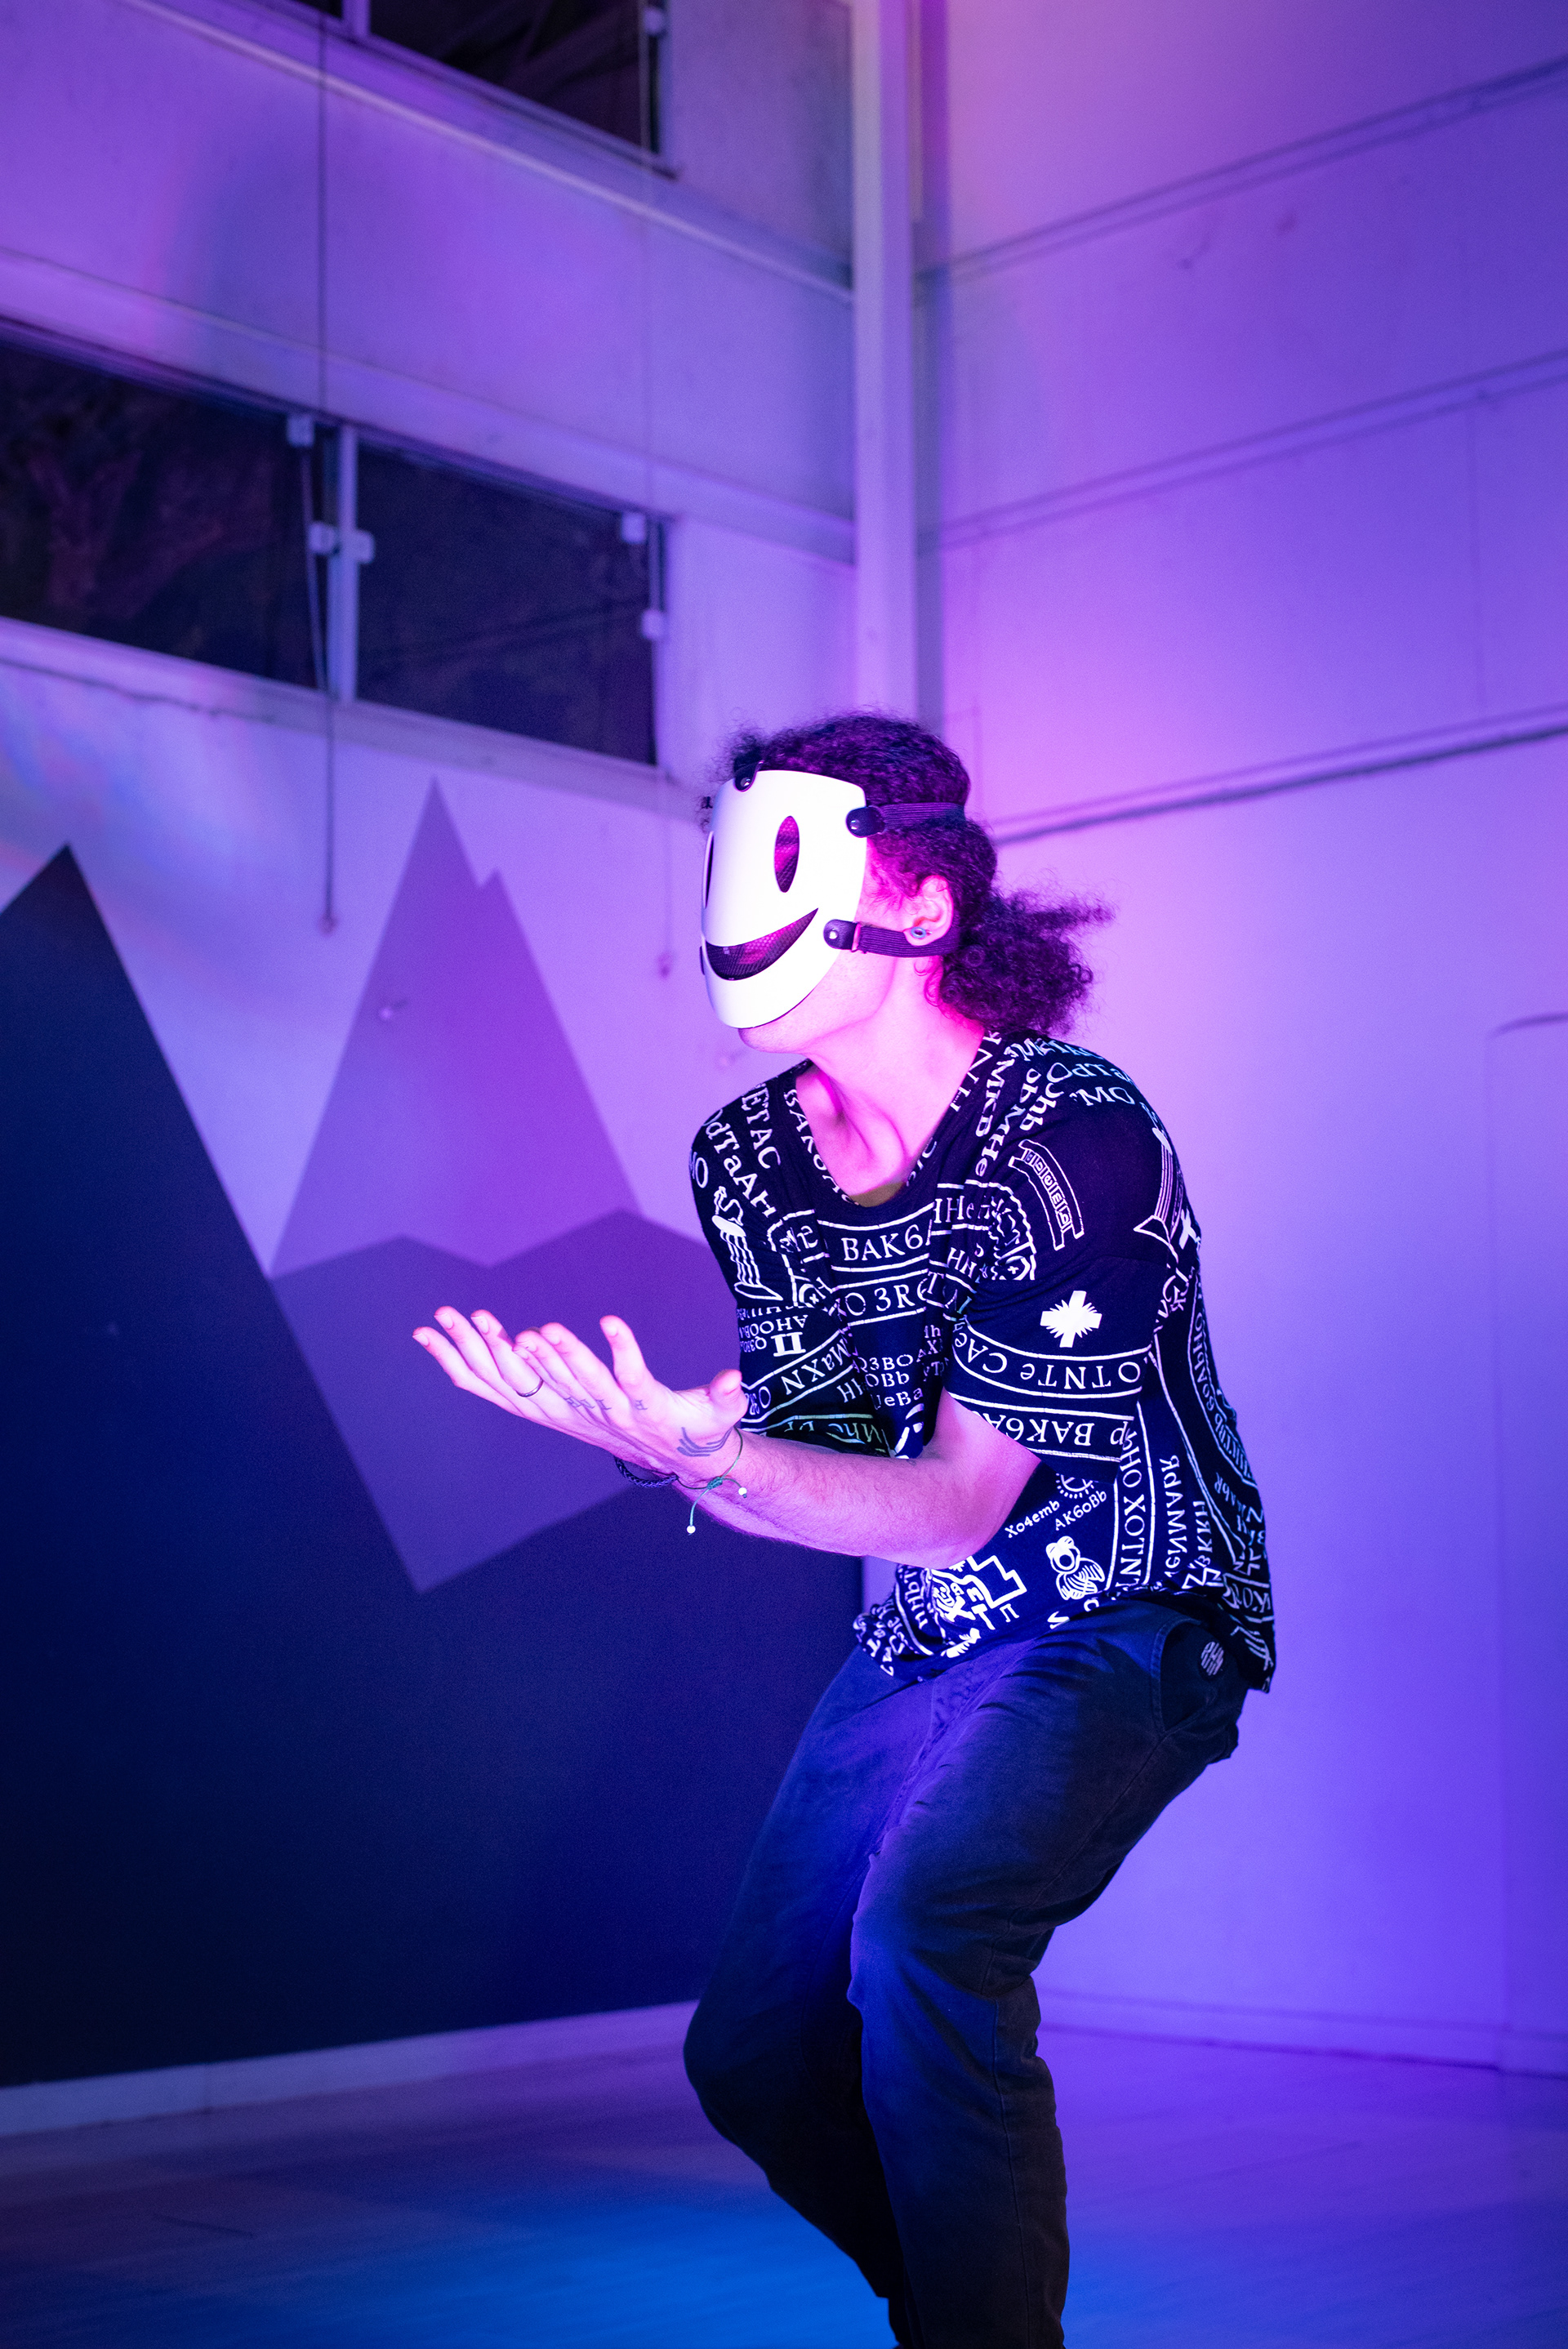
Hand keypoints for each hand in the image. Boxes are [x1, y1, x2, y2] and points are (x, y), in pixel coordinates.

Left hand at [412, 1307, 747, 1478]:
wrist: (668, 1455)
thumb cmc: (696, 1427)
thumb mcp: (719, 1415)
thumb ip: (726, 1397)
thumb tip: (734, 1382)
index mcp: (635, 1408)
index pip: (620, 1380)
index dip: (601, 1355)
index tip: (592, 1324)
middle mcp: (591, 1412)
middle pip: (556, 1381)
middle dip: (530, 1352)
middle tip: (509, 1324)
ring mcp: (561, 1412)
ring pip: (513, 1382)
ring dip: (481, 1350)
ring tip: (452, 1318)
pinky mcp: (543, 1408)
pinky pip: (492, 1387)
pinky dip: (461, 1363)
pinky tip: (431, 1339)